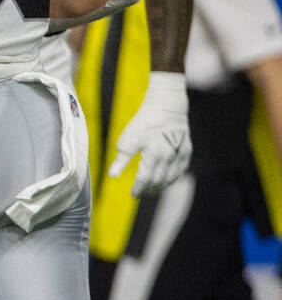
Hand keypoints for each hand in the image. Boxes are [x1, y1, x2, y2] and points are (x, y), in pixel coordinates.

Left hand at [109, 71, 191, 196]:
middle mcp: (170, 158)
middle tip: (141, 193)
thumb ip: (122, 159)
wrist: (167, 105)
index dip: (139, 188)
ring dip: (161, 186)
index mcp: (154, 155)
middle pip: (159, 181)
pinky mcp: (187, 150)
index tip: (133, 194)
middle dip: (149, 189)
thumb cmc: (145, 121)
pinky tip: (166, 180)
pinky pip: (180, 170)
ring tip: (152, 190)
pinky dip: (173, 178)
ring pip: (171, 178)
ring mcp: (180, 155)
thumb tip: (113, 176)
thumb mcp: (128, 138)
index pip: (146, 179)